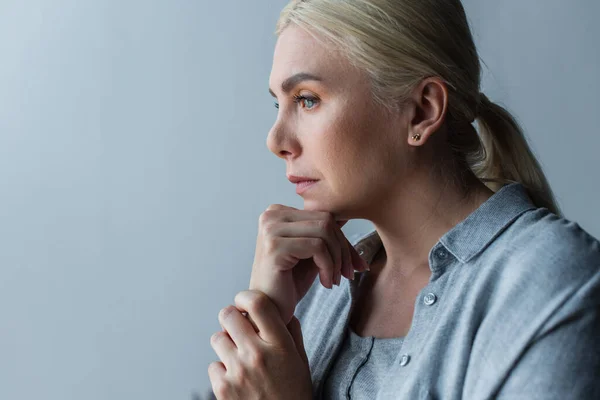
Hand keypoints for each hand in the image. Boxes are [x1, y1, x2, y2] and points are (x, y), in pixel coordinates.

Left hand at [208, 290, 311, 399]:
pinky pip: (213, 365)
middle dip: (231, 318)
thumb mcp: (301, 360)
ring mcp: (238, 371)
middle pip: (228, 315)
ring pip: (217, 338)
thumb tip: (282, 310)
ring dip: (225, 343)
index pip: (257, 303)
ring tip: (238, 356)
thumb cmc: (294, 393)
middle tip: (237, 327)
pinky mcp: (223, 388)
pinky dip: (221, 370)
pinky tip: (236, 378)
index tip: (245, 302)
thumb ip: (291, 332)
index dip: (246, 297)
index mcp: (280, 344)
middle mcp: (258, 354)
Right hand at [249, 204, 369, 324]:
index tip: (353, 264)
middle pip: (326, 220)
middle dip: (343, 249)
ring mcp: (271, 229)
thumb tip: (347, 216)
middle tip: (346, 274)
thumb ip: (326, 234)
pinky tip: (325, 283)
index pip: (323, 215)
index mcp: (278, 212)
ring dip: (337, 259)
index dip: (342, 239)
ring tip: (334, 279)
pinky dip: (328, 266)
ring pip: (324, 232)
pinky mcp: (274, 246)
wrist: (270, 309)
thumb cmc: (289, 282)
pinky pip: (317, 247)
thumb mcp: (312, 253)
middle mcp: (271, 215)